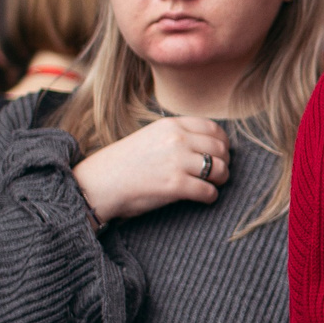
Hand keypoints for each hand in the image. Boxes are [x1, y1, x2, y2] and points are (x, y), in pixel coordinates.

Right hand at [71, 116, 231, 222]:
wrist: (99, 183)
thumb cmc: (125, 162)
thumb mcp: (152, 136)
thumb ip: (178, 135)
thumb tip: (210, 144)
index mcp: (171, 125)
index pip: (213, 129)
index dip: (223, 143)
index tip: (221, 153)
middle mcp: (177, 139)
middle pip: (220, 149)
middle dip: (224, 162)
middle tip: (220, 172)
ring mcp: (177, 161)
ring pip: (219, 169)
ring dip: (221, 179)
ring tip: (214, 184)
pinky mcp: (175, 185)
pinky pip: (209, 191)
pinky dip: (211, 196)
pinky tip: (204, 197)